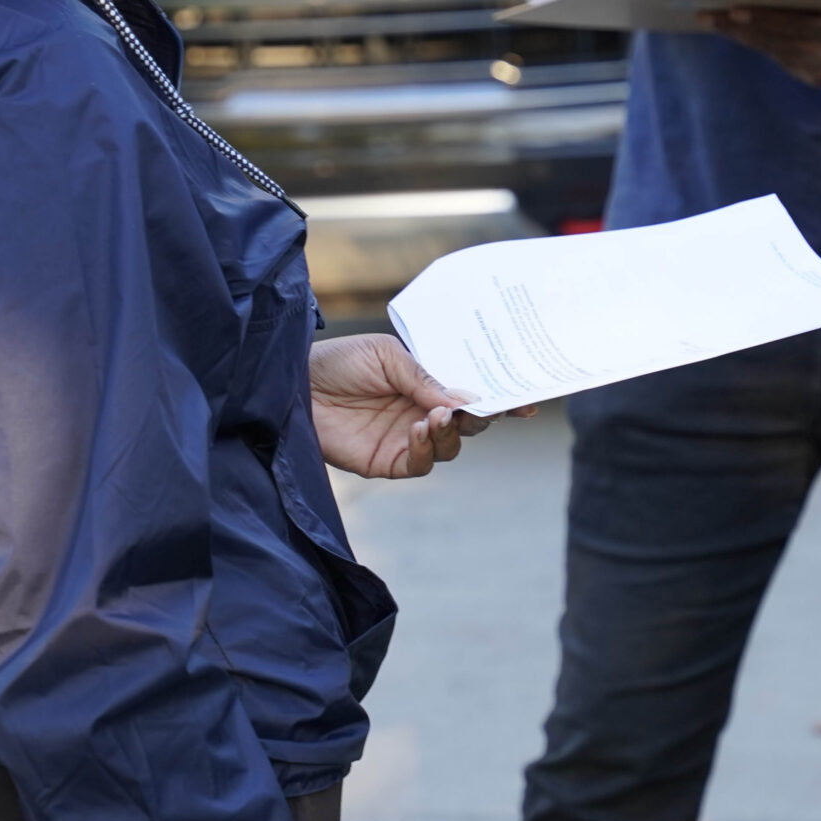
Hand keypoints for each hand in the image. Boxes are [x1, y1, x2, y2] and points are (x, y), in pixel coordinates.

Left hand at [309, 333, 490, 477]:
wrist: (294, 383)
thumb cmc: (340, 361)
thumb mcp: (388, 356)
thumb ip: (426, 379)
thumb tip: (468, 401)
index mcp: (428, 383)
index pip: (471, 394)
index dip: (500, 398)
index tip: (527, 400)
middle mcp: (423, 412)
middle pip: (470, 424)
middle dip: (483, 417)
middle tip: (485, 408)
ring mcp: (407, 439)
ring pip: (450, 446)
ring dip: (450, 432)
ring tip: (435, 415)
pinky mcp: (387, 462)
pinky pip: (420, 464)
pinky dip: (426, 449)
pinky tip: (417, 429)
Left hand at [707, 0, 820, 86]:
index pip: (796, 26)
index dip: (764, 18)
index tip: (734, 8)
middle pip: (777, 42)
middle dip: (739, 27)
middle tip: (708, 13)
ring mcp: (820, 73)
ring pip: (773, 51)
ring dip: (741, 36)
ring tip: (712, 20)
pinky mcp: (813, 80)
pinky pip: (779, 58)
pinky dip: (758, 43)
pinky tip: (735, 31)